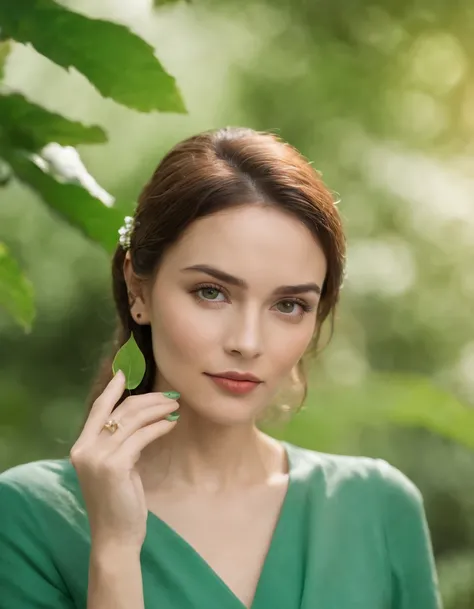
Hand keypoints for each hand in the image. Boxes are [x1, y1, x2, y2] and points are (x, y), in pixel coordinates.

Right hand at [70, 371, 179, 551]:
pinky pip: (142, 436)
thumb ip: (118, 444)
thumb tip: (140, 417)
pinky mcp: (115, 465)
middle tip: (170, 395)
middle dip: (148, 399)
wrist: (115, 536)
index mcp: (81, 447)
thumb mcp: (114, 467)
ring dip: (158, 409)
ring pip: (133, 420)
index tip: (124, 372)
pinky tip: (171, 423)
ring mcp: (98, 456)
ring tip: (175, 406)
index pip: (97, 409)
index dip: (111, 390)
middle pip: (120, 411)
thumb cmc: (117, 502)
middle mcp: (85, 448)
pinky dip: (159, 426)